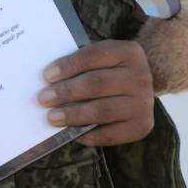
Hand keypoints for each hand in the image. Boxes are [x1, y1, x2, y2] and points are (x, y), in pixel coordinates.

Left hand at [38, 39, 154, 146]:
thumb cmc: (108, 69)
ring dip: (74, 115)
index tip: (47, 76)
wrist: (139, 86)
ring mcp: (144, 103)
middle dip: (67, 92)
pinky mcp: (142, 126)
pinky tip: (71, 133)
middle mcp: (140, 76)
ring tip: (52, 117)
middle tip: (43, 99)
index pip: (93, 57)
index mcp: (128, 52)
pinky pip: (112, 134)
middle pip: (97, 83)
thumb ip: (78, 64)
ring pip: (103, 110)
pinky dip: (88, 135)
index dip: (68, 66)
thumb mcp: (99, 57)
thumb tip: (47, 81)